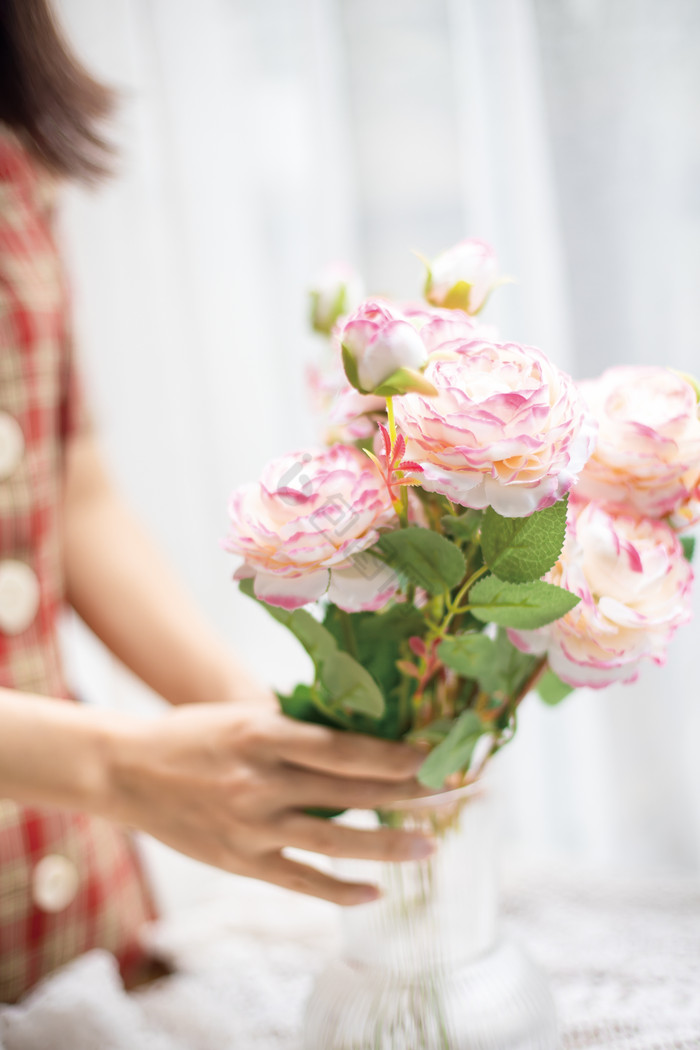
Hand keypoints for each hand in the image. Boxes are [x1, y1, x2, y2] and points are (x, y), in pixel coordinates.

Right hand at [105, 701, 433, 904]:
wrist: (126, 770)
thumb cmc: (191, 734)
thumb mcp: (243, 714)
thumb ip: (295, 728)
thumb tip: (361, 736)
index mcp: (263, 734)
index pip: (346, 750)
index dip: (396, 756)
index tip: (436, 756)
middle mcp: (261, 781)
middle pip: (352, 793)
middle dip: (412, 794)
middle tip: (458, 793)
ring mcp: (251, 826)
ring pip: (335, 843)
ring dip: (388, 845)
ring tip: (432, 845)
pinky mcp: (241, 861)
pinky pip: (300, 881)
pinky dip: (339, 890)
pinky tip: (373, 891)